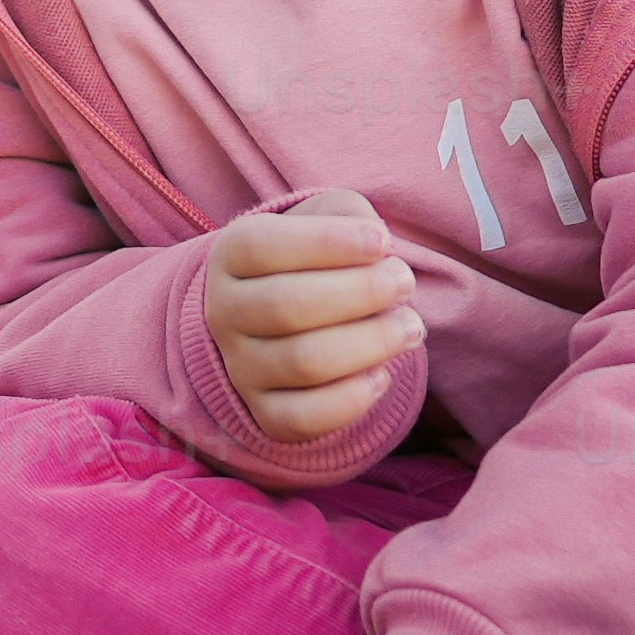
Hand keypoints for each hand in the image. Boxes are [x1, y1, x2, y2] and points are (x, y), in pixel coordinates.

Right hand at [203, 197, 422, 446]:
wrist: (284, 314)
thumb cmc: (316, 257)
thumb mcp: (326, 218)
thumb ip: (350, 217)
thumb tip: (378, 248)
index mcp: (231, 255)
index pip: (263, 246)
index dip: (327, 243)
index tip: (383, 241)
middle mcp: (224, 313)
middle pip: (286, 306)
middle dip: (360, 293)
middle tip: (405, 283)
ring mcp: (240, 368)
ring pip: (303, 362)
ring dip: (371, 343)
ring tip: (409, 326)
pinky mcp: (264, 414)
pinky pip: (304, 417)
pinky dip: (352, 398)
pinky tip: (381, 374)